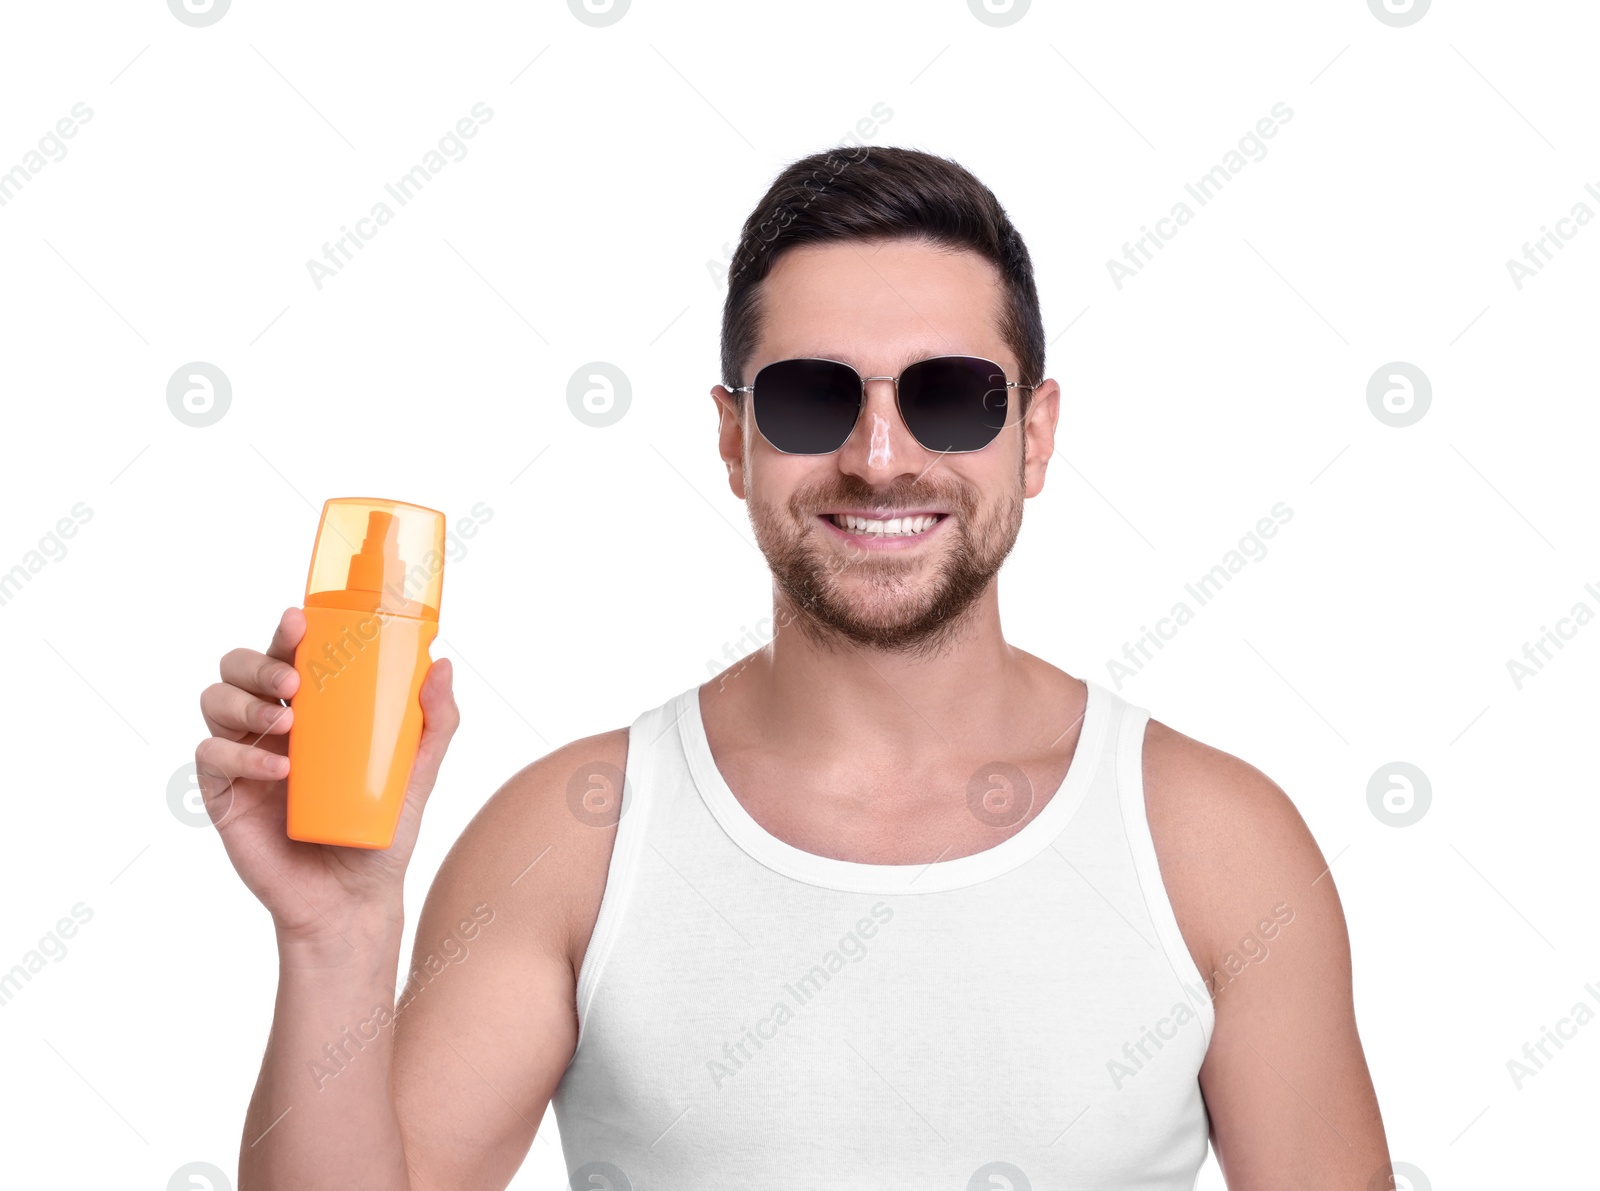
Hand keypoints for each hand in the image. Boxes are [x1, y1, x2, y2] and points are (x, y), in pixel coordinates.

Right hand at [194, 606, 460, 946]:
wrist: (352, 900)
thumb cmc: (382, 833)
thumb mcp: (418, 775)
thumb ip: (435, 723)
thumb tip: (442, 664)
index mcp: (312, 710)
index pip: (289, 654)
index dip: (285, 631)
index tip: (300, 621)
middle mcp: (271, 725)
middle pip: (239, 668)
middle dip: (258, 662)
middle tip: (291, 681)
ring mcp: (243, 757)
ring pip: (215, 702)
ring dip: (245, 703)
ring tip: (285, 723)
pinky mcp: (224, 794)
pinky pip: (212, 758)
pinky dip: (240, 757)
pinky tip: (278, 771)